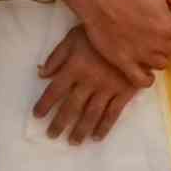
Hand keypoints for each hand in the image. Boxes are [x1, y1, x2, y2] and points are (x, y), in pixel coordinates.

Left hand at [32, 27, 142, 143]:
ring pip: (91, 114)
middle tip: (52, 135)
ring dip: (80, 130)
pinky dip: (104, 127)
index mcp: (75, 67)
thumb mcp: (73, 37)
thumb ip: (57, 56)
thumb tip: (41, 74)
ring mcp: (108, 88)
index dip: (44, 104)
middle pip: (71, 107)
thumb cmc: (99, 31)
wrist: (133, 28)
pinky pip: (113, 113)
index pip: (54, 91)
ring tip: (73, 141)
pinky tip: (97, 137)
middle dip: (60, 123)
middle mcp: (89, 81)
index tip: (37, 116)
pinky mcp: (124, 92)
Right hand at [72, 0, 170, 86]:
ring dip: (161, 57)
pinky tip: (146, 71)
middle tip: (162, 34)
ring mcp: (140, 54)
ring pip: (162, 65)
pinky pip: (141, 80)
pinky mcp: (123, 62)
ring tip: (154, 48)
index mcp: (167, 25)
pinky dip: (147, 79)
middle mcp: (156, 43)